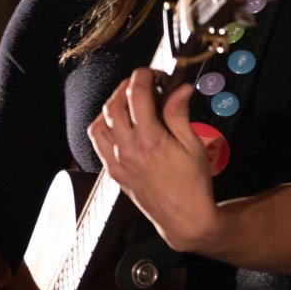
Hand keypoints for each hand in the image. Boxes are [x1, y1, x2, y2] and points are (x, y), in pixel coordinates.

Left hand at [87, 68, 218, 252]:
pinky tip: (118, 122)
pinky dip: (104, 124)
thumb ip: (179, 114)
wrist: (184, 217)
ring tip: (129, 100)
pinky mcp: (114, 170)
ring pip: (100, 121)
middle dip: (127, 86)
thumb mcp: (193, 145)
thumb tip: (180, 89)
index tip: (152, 73)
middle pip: (114, 104)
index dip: (143, 76)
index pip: (136, 96)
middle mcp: (128, 150)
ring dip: (112, 104)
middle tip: (144, 83)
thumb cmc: (192, 184)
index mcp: (150, 141)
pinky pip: (97, 141)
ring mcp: (117, 161)